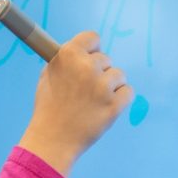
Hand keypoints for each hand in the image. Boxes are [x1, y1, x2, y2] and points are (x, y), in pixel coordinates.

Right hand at [16, 31, 130, 177]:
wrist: (53, 139)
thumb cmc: (49, 107)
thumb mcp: (49, 74)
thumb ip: (68, 59)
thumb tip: (86, 50)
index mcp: (68, 54)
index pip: (93, 38)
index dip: (92, 50)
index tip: (89, 60)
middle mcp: (86, 66)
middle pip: (106, 59)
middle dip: (99, 73)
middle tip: (85, 91)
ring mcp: (102, 86)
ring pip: (119, 75)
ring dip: (111, 86)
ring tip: (95, 101)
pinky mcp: (114, 104)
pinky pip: (128, 92)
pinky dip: (120, 99)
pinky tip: (106, 107)